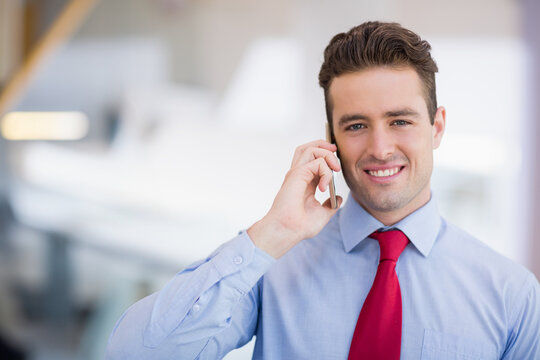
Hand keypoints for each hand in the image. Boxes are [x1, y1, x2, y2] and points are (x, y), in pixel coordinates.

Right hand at [248, 140, 342, 258]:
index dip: (326, 158)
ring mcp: (296, 174)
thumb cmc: (299, 226)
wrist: (288, 231)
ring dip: (327, 155)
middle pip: (307, 148)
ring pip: (309, 149)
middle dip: (324, 146)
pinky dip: (326, 171)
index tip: (337, 168)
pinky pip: (317, 163)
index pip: (312, 160)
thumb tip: (339, 199)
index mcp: (303, 183)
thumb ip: (330, 205)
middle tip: (336, 154)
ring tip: (334, 169)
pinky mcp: (297, 175)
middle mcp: (298, 176)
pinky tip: (325, 186)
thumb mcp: (322, 214)